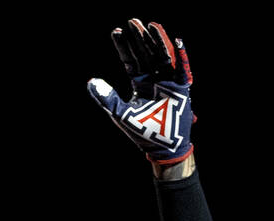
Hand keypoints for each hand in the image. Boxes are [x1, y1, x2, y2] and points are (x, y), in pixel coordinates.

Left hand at [87, 19, 194, 164]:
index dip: (124, 46)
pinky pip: (182, 69)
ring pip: (162, 56)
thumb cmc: (141, 131)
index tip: (117, 31)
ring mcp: (168, 82)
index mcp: (139, 83)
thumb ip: (106, 98)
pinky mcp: (182, 87)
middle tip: (132, 21)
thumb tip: (91, 81)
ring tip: (150, 25)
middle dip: (139, 38)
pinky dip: (181, 55)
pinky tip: (177, 40)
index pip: (130, 60)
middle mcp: (154, 79)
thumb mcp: (120, 113)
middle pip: (146, 54)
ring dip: (157, 41)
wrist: (162, 146)